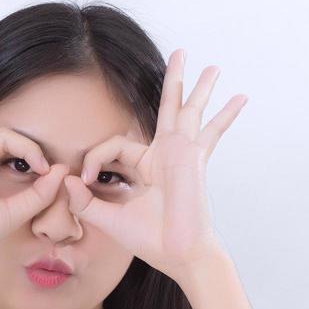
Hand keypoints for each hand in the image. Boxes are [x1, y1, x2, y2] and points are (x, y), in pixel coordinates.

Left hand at [60, 49, 245, 281]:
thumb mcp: (109, 218)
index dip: (94, 158)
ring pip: (188, 110)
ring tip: (212, 66)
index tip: (85, 180)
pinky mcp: (193, 158)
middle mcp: (165, 155)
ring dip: (198, 86)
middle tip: (179, 54)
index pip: (114, 145)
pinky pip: (212, 131)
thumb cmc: (150, 241)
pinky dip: (226, 115)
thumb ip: (86, 201)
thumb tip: (67, 179)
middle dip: (172, 81)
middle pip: (166, 108)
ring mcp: (182, 154)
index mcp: (145, 166)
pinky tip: (241, 97)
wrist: (178, 255)